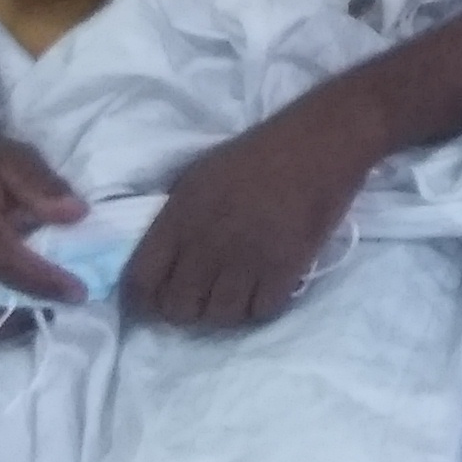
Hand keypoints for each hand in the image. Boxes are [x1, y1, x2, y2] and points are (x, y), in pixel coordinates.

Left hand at [122, 87, 388, 330]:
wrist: (320, 143)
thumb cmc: (258, 154)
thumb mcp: (198, 177)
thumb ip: (175, 220)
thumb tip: (161, 263)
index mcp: (180, 215)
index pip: (141, 280)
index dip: (143, 299)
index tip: (154, 301)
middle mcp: (207, 242)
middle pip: (178, 308)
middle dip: (185, 309)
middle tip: (201, 297)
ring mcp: (246, 258)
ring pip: (219, 317)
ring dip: (224, 310)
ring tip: (234, 293)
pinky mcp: (285, 269)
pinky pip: (260, 312)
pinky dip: (260, 306)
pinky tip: (264, 288)